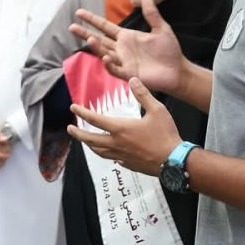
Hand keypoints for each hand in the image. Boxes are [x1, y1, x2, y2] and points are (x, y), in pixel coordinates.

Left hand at [67, 78, 183, 175]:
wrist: (175, 161)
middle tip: (70, 129)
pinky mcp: (129, 165)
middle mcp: (116, 143)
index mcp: (120, 128)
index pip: (94, 119)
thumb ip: (143, 94)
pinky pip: (113, 159)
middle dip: (77, 134)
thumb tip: (132, 79)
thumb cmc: (165, 134)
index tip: (73, 108)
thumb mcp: (157, 110)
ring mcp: (121, 156)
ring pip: (99, 151)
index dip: (82, 113)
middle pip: (90, 139)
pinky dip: (107, 154)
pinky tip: (109, 153)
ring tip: (85, 141)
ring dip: (89, 145)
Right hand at [70, 0, 184, 92]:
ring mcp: (123, 61)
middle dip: (85, 33)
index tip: (79, 12)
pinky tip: (106, 57)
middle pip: (99, 39)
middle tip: (71, 27)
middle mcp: (121, 49)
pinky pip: (115, 69)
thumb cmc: (170, 51)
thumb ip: (152, 14)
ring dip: (96, 47)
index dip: (92, 20)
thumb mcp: (161, 29)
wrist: (178, 70)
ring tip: (89, 39)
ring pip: (104, 52)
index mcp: (127, 37)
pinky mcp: (129, 73)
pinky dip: (109, 64)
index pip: (105, 27)